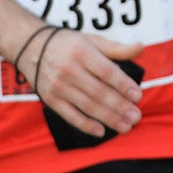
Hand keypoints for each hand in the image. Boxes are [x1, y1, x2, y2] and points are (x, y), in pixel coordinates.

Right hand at [30, 30, 144, 137]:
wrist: (30, 46)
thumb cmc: (69, 43)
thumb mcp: (92, 40)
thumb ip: (117, 48)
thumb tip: (141, 47)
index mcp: (82, 52)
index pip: (107, 72)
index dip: (123, 85)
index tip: (138, 96)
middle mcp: (69, 70)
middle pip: (98, 92)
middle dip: (120, 107)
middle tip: (137, 117)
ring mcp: (58, 86)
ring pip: (87, 106)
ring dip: (108, 118)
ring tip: (126, 127)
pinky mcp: (50, 99)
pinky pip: (70, 115)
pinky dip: (85, 125)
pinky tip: (101, 131)